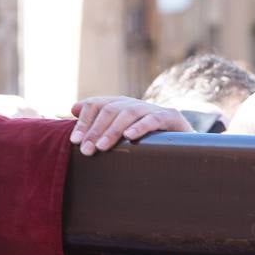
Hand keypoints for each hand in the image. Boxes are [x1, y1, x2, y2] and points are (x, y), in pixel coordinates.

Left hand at [69, 96, 192, 155]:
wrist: (183, 148)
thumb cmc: (144, 145)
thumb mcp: (118, 137)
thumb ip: (97, 124)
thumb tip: (71, 109)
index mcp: (120, 107)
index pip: (97, 105)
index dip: (84, 121)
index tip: (74, 141)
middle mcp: (134, 104)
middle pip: (110, 109)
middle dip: (95, 130)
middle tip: (86, 150)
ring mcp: (153, 109)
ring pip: (129, 113)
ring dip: (112, 130)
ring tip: (101, 147)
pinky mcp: (171, 117)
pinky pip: (154, 119)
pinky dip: (140, 127)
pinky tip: (129, 137)